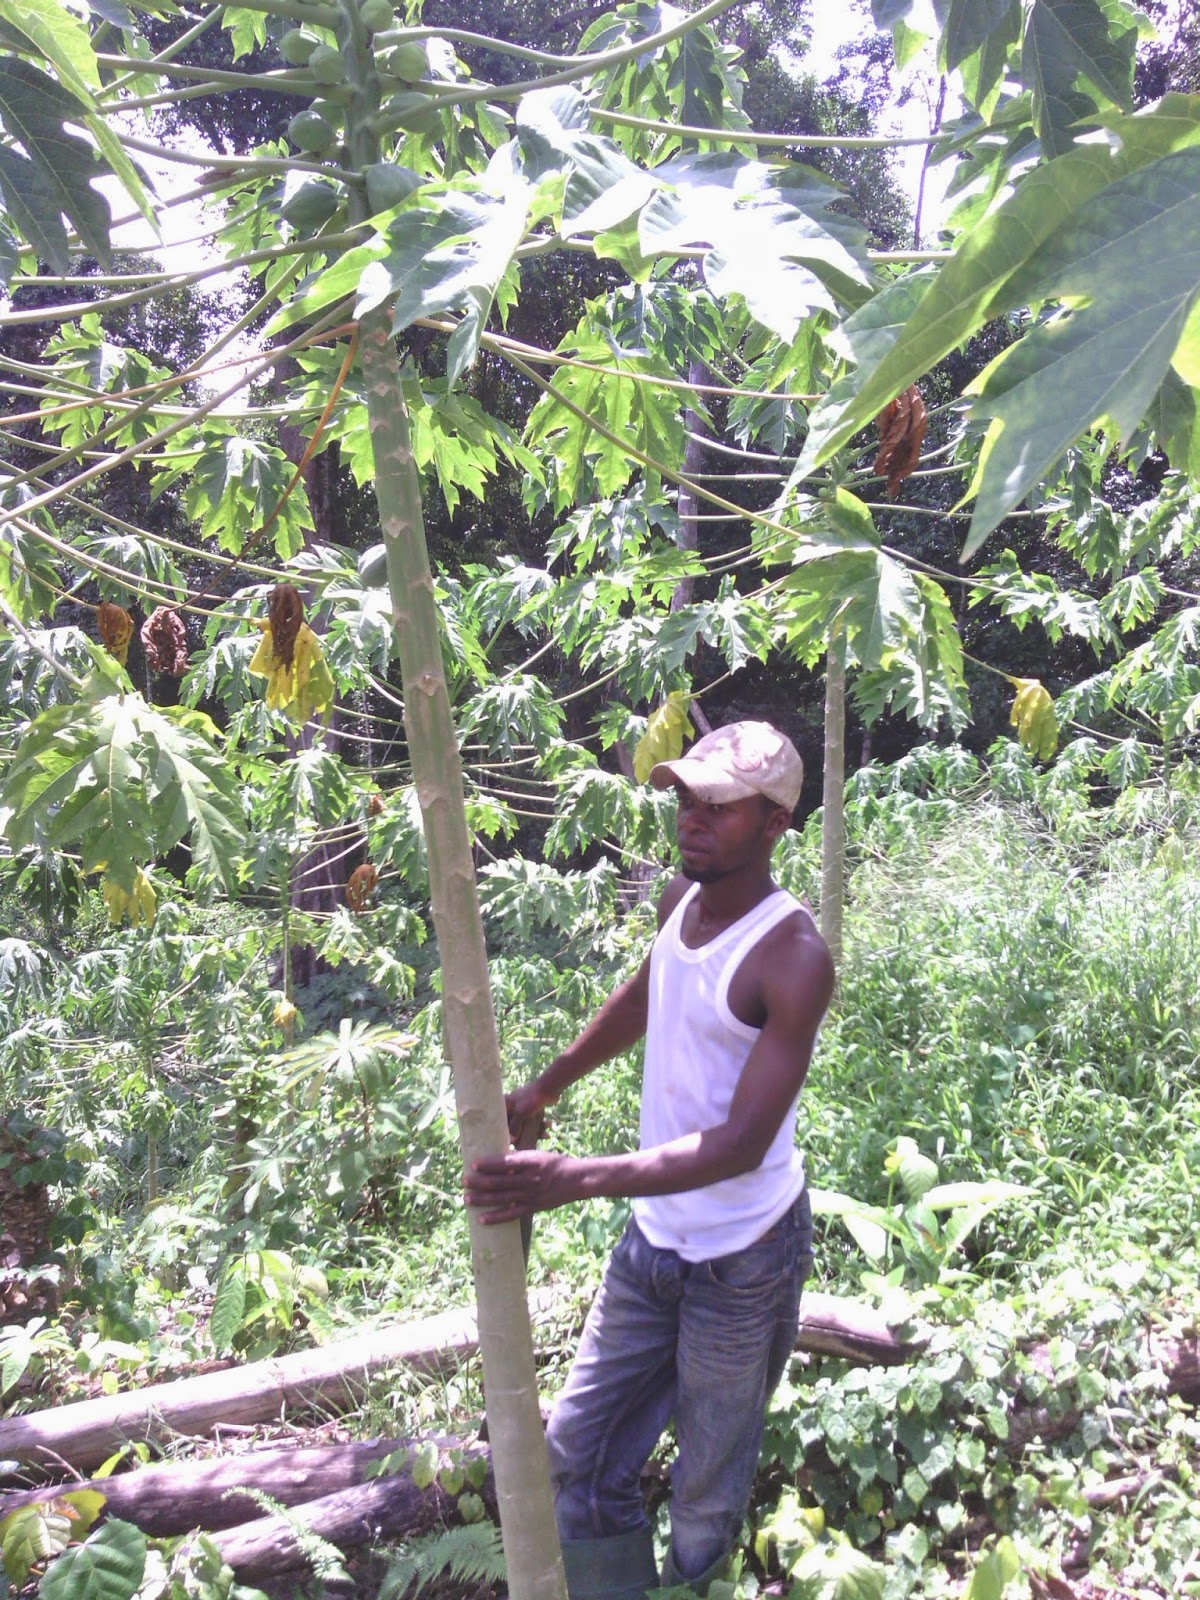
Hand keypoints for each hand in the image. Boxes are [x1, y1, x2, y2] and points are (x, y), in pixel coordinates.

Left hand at [464, 1149, 582, 1223]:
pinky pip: (510, 1214)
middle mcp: (529, 1179)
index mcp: (531, 1162)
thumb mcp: (538, 1155)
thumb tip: (497, 1158)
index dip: (488, 1164)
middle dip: (479, 1182)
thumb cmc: (555, 1163)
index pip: (505, 1163)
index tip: (473, 1164)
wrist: (576, 1180)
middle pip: (500, 1182)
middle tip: (464, 1182)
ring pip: (502, 1198)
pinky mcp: (532, 1207)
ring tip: (467, 1199)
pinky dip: (495, 1217)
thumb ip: (519, 1158)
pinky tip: (481, 1218)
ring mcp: (530, 1195)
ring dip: (482, 1199)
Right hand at [505, 1081, 551, 1146]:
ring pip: (526, 1125)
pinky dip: (541, 1126)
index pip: (500, 1120)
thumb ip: (515, 1127)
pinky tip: (548, 1128)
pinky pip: (535, 1122)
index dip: (504, 1131)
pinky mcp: (533, 1110)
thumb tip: (512, 1140)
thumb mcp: (520, 1113)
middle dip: (521, 1134)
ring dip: (536, 1131)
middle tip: (527, 1143)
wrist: (549, 1088)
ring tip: (545, 1135)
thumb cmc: (531, 1099)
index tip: (510, 1141)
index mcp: (506, 1104)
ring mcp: (523, 1108)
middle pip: (513, 1124)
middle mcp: (512, 1106)